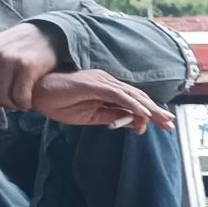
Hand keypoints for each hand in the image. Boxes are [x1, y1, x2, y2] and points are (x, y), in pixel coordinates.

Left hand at [0, 23, 61, 111]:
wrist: (43, 35)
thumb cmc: (13, 48)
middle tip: (0, 103)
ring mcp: (7, 60)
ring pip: (0, 98)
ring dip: (9, 105)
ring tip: (14, 101)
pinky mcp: (27, 67)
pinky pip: (19, 97)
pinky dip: (22, 104)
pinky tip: (25, 101)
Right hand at [30, 71, 173, 133]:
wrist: (36, 94)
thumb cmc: (60, 103)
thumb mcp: (91, 116)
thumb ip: (111, 117)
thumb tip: (133, 123)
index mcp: (107, 89)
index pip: (133, 101)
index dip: (150, 113)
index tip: (162, 126)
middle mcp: (107, 82)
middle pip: (137, 97)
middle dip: (156, 112)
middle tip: (171, 125)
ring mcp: (101, 81)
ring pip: (131, 96)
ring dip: (149, 109)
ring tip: (163, 121)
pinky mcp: (93, 84)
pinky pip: (117, 95)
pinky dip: (132, 105)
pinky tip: (144, 114)